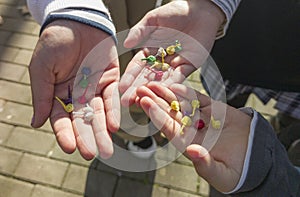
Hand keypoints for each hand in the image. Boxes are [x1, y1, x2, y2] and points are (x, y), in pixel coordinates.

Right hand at [29, 20, 119, 159]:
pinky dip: (113, 111)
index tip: (69, 148)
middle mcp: (78, 94)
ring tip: (106, 148)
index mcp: (59, 93)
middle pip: (82, 120)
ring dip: (102, 131)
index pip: (62, 118)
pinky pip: (112, 98)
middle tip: (92, 155)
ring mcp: (95, 88)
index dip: (65, 133)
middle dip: (87, 137)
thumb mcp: (41, 68)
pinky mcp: (111, 80)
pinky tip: (114, 126)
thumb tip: (36, 124)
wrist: (77, 21)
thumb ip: (42, 95)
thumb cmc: (54, 42)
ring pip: (98, 113)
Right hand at [119, 0, 224, 105]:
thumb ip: (140, 31)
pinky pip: (179, 77)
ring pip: (161, 81)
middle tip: (126, 102)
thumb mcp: (153, 19)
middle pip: (147, 78)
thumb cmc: (176, 11)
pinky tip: (163, 91)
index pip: (137, 67)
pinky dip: (171, 84)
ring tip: (142, 101)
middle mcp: (160, 61)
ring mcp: (174, 66)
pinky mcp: (189, 66)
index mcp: (150, 51)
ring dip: (152, 91)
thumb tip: (126, 44)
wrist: (200, 10)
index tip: (121, 88)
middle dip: (137, 90)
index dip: (129, 77)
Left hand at [136, 82, 250, 191]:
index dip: (156, 115)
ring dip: (167, 94)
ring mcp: (202, 119)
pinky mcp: (215, 110)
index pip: (168, 128)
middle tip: (140, 89)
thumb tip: (191, 151)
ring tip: (152, 83)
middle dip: (155, 101)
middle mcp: (191, 130)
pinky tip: (175, 85)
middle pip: (170, 113)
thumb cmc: (238, 171)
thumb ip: (206, 164)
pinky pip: (199, 99)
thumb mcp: (222, 174)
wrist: (257, 158)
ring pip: (181, 104)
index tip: (144, 102)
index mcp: (189, 145)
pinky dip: (189, 93)